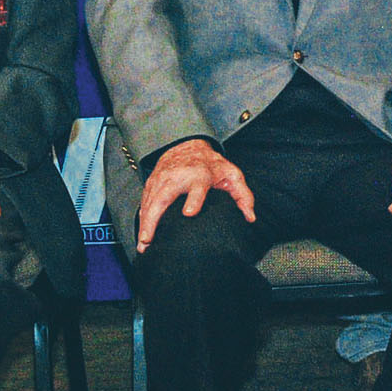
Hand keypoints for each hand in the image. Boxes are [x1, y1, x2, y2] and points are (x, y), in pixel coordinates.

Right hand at [136, 138, 255, 252]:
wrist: (188, 145)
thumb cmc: (210, 164)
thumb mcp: (231, 174)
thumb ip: (242, 195)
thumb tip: (250, 217)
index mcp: (200, 175)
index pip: (198, 187)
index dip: (194, 199)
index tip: (190, 213)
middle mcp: (178, 177)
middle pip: (163, 197)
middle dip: (155, 218)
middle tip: (150, 239)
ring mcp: (162, 180)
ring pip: (150, 202)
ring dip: (144, 224)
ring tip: (143, 245)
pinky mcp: (151, 184)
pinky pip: (144, 203)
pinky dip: (141, 219)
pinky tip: (141, 236)